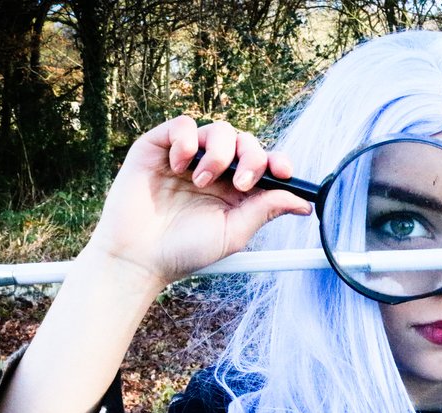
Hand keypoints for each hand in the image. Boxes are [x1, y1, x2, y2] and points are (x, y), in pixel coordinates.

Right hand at [85, 115, 311, 292]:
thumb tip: (303, 203)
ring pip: (219, 129)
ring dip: (220, 152)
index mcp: (235, 190)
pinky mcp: (158, 147)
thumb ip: (264, 211)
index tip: (283, 172)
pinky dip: (188, 139)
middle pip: (246, 141)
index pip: (264, 164)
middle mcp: (214, 169)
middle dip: (252, 156)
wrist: (138, 257)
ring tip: (202, 181)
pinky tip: (181, 166)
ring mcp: (187, 157)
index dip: (278, 162)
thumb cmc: (184, 251)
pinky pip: (183, 124)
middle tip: (241, 183)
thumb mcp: (233, 233)